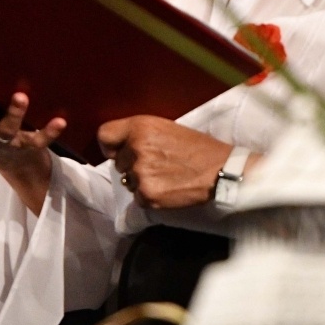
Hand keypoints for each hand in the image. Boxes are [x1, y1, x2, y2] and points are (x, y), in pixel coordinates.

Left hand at [97, 116, 234, 209]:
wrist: (219, 169)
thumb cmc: (197, 147)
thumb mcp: (167, 127)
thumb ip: (141, 134)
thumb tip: (121, 147)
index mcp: (141, 126)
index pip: (105, 135)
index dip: (111, 146)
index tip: (118, 151)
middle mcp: (136, 148)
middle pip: (118, 163)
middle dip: (133, 165)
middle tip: (158, 164)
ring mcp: (140, 173)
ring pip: (128, 181)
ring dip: (142, 181)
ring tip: (166, 175)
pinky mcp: (147, 195)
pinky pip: (138, 198)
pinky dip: (150, 195)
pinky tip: (168, 187)